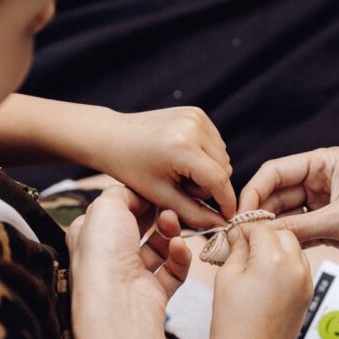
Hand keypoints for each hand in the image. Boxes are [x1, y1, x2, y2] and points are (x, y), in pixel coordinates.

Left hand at [65, 186, 191, 326]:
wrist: (117, 301)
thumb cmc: (103, 253)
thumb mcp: (106, 207)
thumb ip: (122, 193)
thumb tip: (136, 193)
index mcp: (90, 235)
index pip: (116, 212)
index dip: (136, 200)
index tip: (154, 191)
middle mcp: (109, 256)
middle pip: (141, 228)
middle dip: (157, 215)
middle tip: (169, 207)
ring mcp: (132, 275)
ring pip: (159, 247)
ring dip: (170, 232)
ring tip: (173, 223)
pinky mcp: (154, 292)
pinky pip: (174, 270)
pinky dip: (180, 257)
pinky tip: (180, 247)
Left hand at [84, 107, 234, 229]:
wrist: (112, 136)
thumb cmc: (132, 168)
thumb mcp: (161, 196)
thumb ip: (194, 213)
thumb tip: (221, 224)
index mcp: (182, 148)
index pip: (219, 180)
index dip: (226, 202)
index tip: (227, 218)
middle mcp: (193, 127)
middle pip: (224, 169)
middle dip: (210, 186)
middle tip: (182, 189)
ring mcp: (196, 117)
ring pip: (223, 157)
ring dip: (209, 171)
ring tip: (180, 173)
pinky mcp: (197, 113)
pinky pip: (216, 144)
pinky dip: (206, 156)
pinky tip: (183, 158)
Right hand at [208, 225, 312, 338]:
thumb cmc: (232, 323)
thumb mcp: (227, 277)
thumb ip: (236, 250)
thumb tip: (240, 236)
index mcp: (274, 260)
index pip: (262, 228)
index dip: (246, 229)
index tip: (235, 235)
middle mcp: (296, 269)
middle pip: (284, 235)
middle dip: (265, 236)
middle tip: (245, 247)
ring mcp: (305, 284)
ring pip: (296, 251)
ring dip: (278, 250)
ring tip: (256, 264)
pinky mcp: (307, 297)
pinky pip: (300, 270)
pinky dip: (287, 267)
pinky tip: (267, 279)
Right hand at [238, 147, 338, 279]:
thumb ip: (299, 226)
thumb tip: (261, 233)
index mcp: (326, 162)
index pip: (277, 171)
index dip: (254, 191)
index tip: (241, 214)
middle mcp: (323, 180)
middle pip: (277, 194)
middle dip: (260, 214)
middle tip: (241, 236)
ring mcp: (326, 205)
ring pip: (287, 215)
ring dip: (272, 230)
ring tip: (253, 247)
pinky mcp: (332, 229)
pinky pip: (300, 232)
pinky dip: (288, 241)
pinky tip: (276, 252)